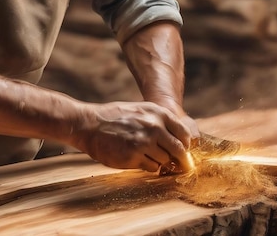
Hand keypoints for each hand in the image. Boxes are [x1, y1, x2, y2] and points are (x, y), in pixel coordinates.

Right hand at [72, 101, 193, 172]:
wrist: (90, 124)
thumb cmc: (115, 116)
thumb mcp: (141, 109)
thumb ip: (159, 120)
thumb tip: (178, 137)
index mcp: (157, 113)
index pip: (183, 133)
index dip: (186, 144)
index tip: (184, 149)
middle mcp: (153, 127)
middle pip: (179, 150)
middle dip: (181, 159)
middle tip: (181, 164)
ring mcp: (143, 143)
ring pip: (165, 160)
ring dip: (162, 162)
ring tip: (150, 157)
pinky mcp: (133, 158)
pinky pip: (151, 167)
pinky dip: (149, 166)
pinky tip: (140, 159)